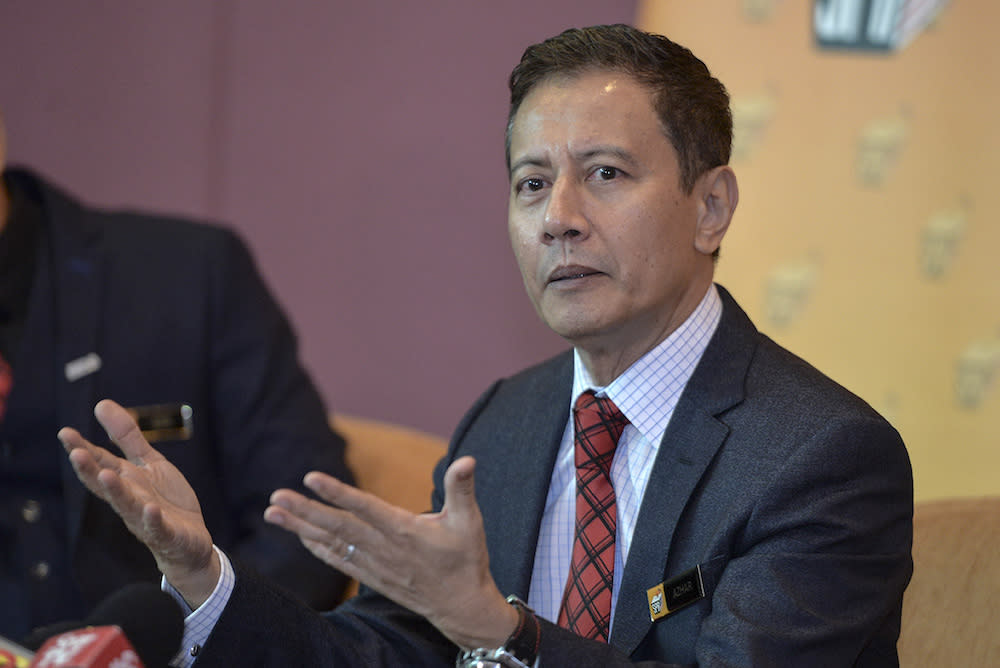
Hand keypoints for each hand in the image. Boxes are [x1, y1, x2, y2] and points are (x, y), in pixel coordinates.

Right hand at [58, 399, 219, 607]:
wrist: (189, 543)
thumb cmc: (165, 501)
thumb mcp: (149, 462)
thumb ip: (127, 437)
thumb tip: (101, 404)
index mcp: (125, 481)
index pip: (100, 464)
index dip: (83, 449)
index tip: (65, 433)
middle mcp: (130, 500)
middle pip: (106, 485)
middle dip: (90, 470)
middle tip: (76, 453)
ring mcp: (146, 519)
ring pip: (127, 506)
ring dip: (116, 492)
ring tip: (106, 475)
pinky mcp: (167, 534)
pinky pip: (157, 528)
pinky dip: (153, 520)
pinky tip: (150, 508)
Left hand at [264, 456, 517, 649]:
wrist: (462, 606)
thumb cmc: (466, 558)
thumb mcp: (469, 520)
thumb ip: (461, 489)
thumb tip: (467, 460)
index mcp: (405, 531)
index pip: (365, 508)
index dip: (338, 493)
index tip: (311, 478)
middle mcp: (385, 549)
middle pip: (338, 527)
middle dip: (306, 511)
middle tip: (276, 496)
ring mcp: (375, 565)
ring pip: (332, 543)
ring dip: (301, 528)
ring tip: (273, 512)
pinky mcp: (372, 576)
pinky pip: (338, 560)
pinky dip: (317, 547)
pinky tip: (299, 535)